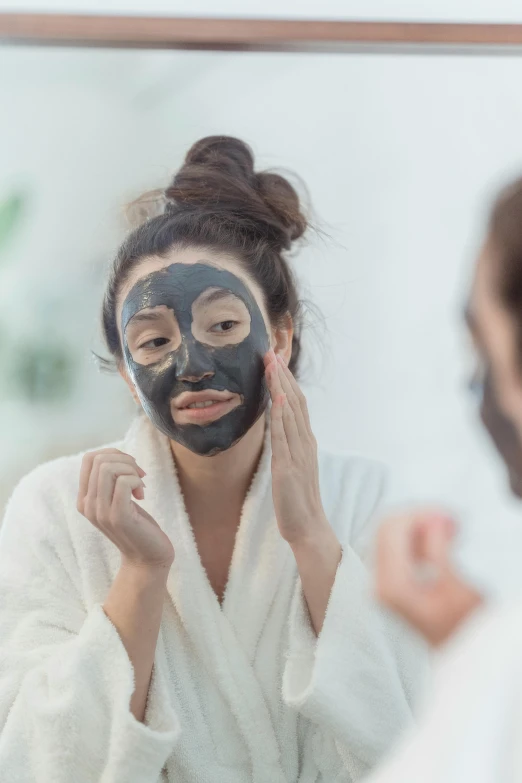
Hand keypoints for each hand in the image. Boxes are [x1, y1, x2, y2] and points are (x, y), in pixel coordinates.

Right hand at [77, 448, 174, 568]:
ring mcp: (100, 511)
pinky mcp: (117, 517)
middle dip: (125, 460)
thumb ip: (112, 481)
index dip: (113, 454)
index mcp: (85, 498)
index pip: (89, 458)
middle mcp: (87, 505)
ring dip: (131, 470)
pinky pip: (123, 482)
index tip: (130, 469)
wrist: (147, 558)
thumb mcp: (119, 499)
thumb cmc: (138, 526)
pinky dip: (136, 481)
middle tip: (139, 476)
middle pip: (99, 460)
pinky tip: (142, 495)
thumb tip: (117, 455)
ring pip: (108, 468)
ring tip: (140, 486)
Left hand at [264, 350, 330, 546]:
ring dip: (280, 385)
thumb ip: (287, 444)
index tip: (275, 358)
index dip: (286, 379)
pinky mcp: (288, 467)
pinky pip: (284, 435)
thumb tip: (275, 425)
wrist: (308, 528)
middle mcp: (305, 442)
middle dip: (282, 374)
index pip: (296, 402)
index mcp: (305, 441)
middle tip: (270, 350)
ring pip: (291, 412)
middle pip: (295, 400)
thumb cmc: (296, 500)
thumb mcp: (291, 465)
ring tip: (271, 363)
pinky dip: (281, 414)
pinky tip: (277, 396)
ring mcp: (299, 453)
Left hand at [375, 511, 482, 645]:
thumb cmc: (463, 629)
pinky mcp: (389, 583)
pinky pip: (396, 547)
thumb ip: (438, 550)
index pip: (391, 529)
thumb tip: (432, 520)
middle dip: (417, 518)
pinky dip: (417, 537)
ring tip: (449, 529)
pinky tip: (440, 539)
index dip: (417, 515)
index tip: (445, 514)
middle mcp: (378, 584)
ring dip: (418, 526)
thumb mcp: (455, 588)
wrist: (461, 654)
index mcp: (390, 585)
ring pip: (390, 534)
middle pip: (386, 528)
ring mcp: (381, 583)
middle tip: (449, 518)